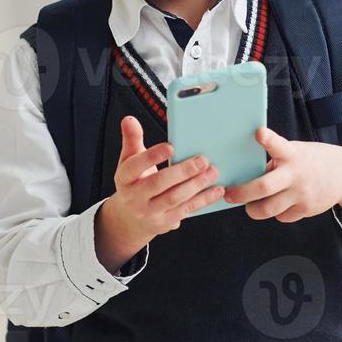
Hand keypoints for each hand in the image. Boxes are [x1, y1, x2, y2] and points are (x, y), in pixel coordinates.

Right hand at [95, 116, 222, 268]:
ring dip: (196, 185)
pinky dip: (203, 200)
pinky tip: (216, 190)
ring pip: (174, 198)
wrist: (130, 218)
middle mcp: (134, 197)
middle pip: (158, 183)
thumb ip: (132, 139)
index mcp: (125, 178)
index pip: (135, 167)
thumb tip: (129, 120)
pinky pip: (186, 210)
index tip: (171, 146)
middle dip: (182, 171)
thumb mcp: (129, 161)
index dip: (152, 156)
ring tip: (213, 172)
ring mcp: (150, 212)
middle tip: (203, 159)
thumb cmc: (135, 182)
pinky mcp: (165, 222)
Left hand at [224, 127, 341, 223]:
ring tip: (250, 206)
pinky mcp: (306, 209)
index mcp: (292, 154)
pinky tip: (279, 204)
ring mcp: (302, 194)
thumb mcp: (296, 152)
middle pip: (264, 187)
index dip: (268, 139)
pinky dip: (276, 213)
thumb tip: (247, 175)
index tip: (259, 133)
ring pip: (268, 209)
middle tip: (229, 195)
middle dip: (242, 193)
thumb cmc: (310, 161)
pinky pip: (281, 217)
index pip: (278, 145)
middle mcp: (296, 174)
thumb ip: (276, 160)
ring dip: (254, 209)